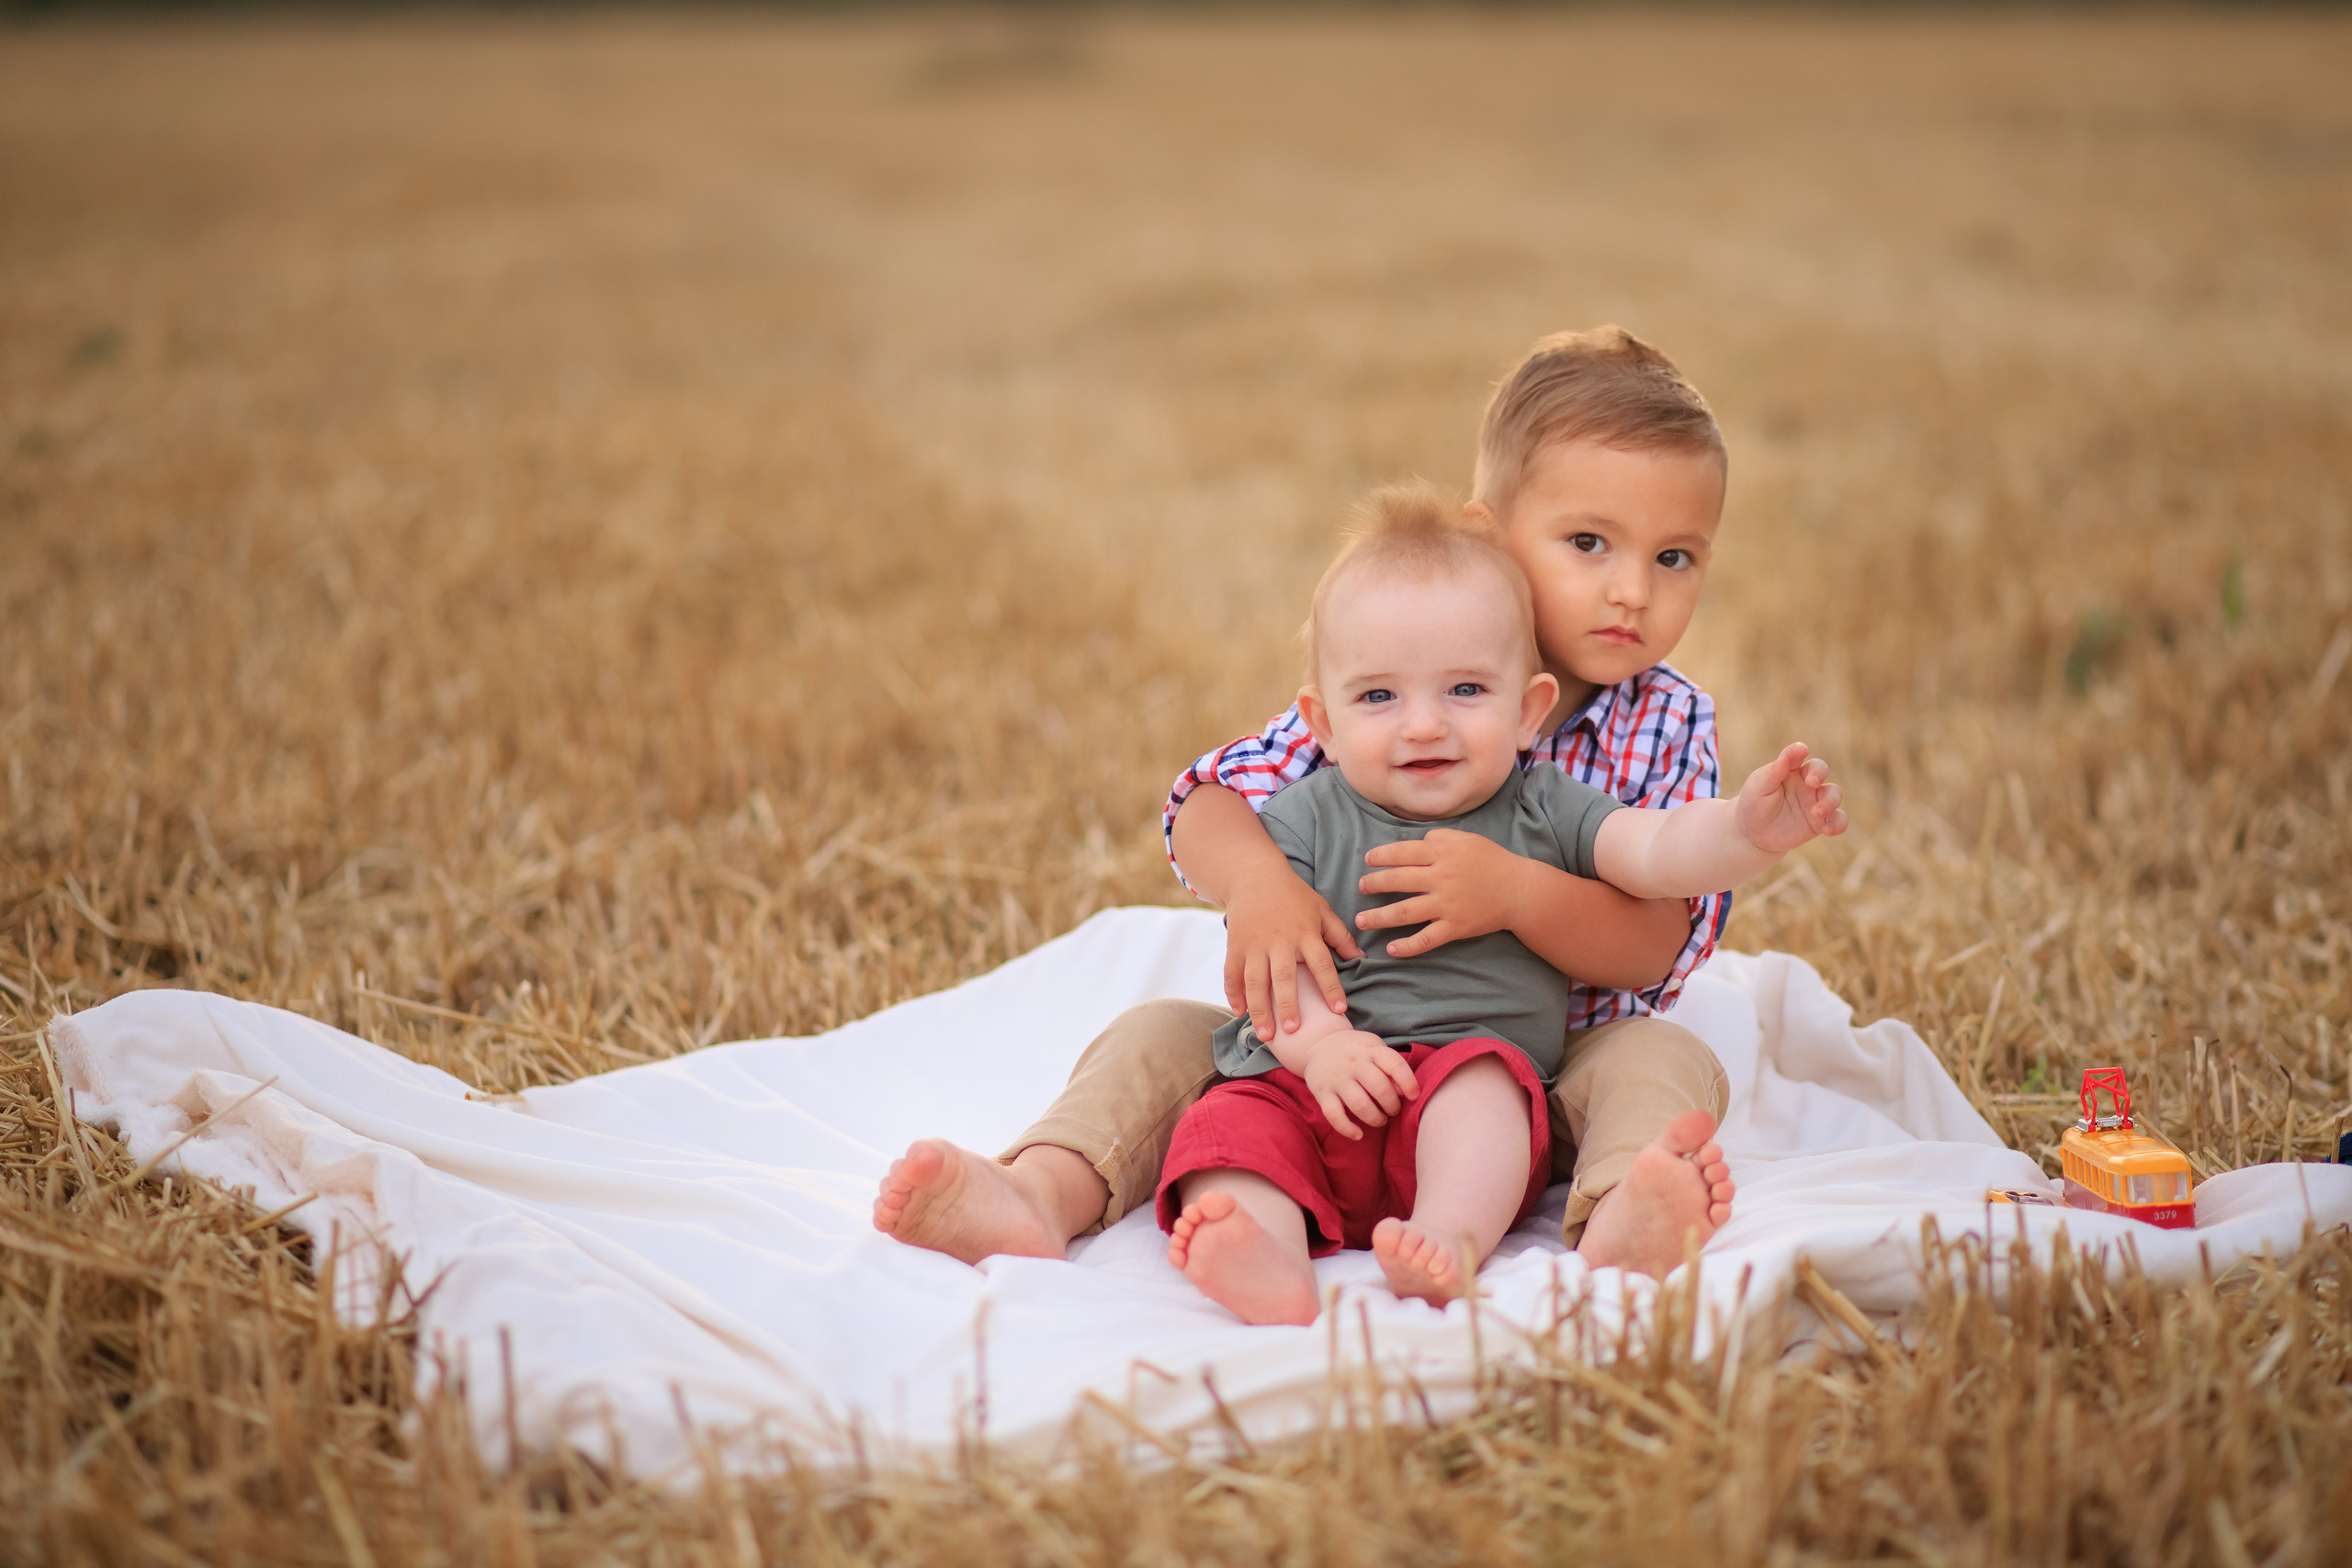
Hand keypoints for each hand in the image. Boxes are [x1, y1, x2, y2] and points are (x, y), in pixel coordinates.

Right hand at [1224, 863, 1363, 1041]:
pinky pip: (1232, 973)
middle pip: (1284, 976)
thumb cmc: (1293, 895)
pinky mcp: (1235, 945)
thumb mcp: (1321, 910)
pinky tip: (1239, 1012)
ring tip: (1265, 1034)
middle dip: (1287, 1004)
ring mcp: (1254, 944)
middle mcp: (1279, 940)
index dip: (1331, 987)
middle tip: (1293, 1030)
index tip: (1339, 1010)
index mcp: (1305, 932)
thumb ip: (1340, 935)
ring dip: (1259, 1008)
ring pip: (1255, 980)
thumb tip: (1361, 958)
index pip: (1321, 963)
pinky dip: (1233, 993)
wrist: (1253, 874)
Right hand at [1294, 1029, 1420, 1139]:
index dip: (1408, 1081)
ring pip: (1359, 1104)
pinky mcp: (1322, 1092)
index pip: (1394, 1063)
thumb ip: (1391, 1068)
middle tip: (1393, 1110)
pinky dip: (1347, 1129)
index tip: (1414, 1095)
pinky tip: (1358, 1134)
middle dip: (1392, 1105)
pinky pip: (1334, 1115)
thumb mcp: (1375, 1049)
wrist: (1319, 1043)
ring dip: (1375, 1118)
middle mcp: (1353, 1062)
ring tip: (1380, 1120)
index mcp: (1371, 1050)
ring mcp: (1336, 1078)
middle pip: (1379, 1087)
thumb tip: (1405, 1093)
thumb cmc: (1356, 1051)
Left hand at [1354, 830, 1534, 957]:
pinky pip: (1427, 939)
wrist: (1520, 890)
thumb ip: (1438, 839)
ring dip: (1379, 917)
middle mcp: (1441, 878)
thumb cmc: (1492, 861)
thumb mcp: (1466, 839)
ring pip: (1405, 912)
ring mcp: (1447, 905)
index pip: (1402, 853)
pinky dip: (1408, 946)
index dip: (1380, 856)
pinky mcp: (1455, 927)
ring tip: (1361, 920)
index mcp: (1442, 854)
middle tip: (1361, 887)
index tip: (1368, 861)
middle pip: (1397, 881)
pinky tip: (1392, 949)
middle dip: (1373, 884)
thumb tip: (1416, 843)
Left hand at [1735, 742, 1848, 855]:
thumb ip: (1773, 773)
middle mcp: (1806, 783)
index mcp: (1789, 770)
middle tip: (1812, 783)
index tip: (1801, 750)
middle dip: (1819, 773)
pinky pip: (1838, 820)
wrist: (1754, 834)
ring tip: (1816, 813)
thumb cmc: (1754, 804)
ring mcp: (1815, 802)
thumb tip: (1786, 757)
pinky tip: (1828, 830)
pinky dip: (1838, 824)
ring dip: (1830, 801)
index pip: (1796, 756)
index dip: (1798, 751)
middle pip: (1821, 769)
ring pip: (1834, 793)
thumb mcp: (1758, 788)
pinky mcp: (1820, 822)